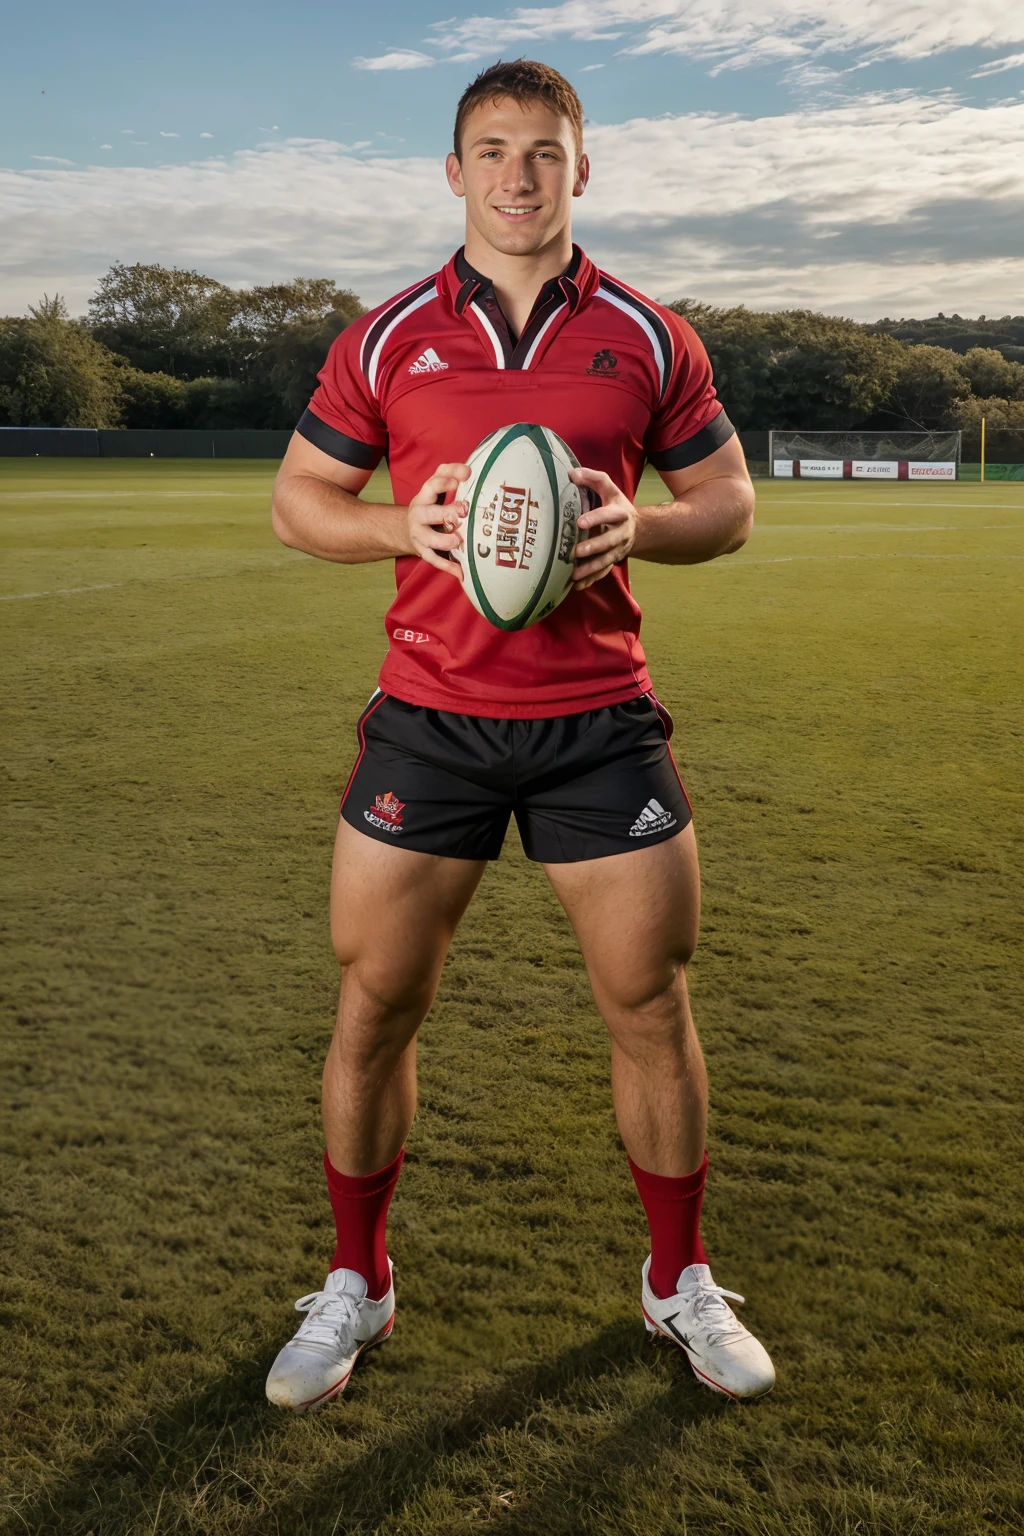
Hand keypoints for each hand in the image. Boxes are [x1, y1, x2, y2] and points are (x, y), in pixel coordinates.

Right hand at [407, 463, 470, 579]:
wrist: (407, 528)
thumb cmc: (431, 504)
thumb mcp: (435, 487)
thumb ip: (450, 474)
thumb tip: (468, 470)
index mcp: (424, 497)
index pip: (432, 485)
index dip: (445, 482)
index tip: (461, 479)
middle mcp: (419, 514)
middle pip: (429, 514)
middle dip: (446, 513)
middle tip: (463, 512)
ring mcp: (419, 534)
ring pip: (429, 539)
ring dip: (443, 540)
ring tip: (458, 541)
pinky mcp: (422, 550)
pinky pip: (433, 559)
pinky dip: (446, 566)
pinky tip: (460, 571)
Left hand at [569, 467, 637, 587]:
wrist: (636, 526)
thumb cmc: (615, 504)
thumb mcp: (608, 488)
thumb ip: (592, 478)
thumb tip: (571, 474)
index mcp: (620, 513)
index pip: (609, 515)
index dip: (596, 518)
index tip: (580, 522)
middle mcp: (621, 533)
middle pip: (609, 541)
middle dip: (593, 547)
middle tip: (576, 551)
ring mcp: (618, 549)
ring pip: (606, 560)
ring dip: (591, 569)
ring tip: (574, 574)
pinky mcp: (614, 560)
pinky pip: (603, 572)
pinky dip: (591, 579)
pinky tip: (578, 585)